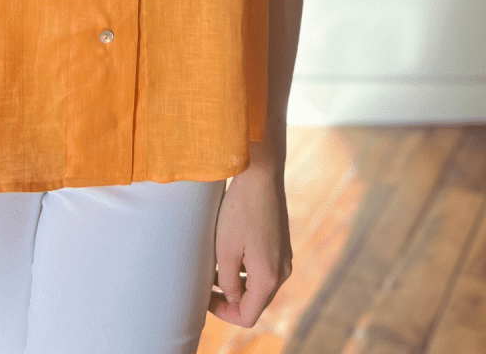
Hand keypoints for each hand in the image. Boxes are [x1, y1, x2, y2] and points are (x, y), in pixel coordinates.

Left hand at [208, 163, 292, 327]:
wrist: (261, 174)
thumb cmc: (240, 209)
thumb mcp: (225, 249)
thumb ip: (227, 281)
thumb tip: (231, 297)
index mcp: (269, 277)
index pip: (247, 315)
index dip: (223, 313)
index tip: (204, 298)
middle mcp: (282, 271)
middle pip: (255, 302)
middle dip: (230, 299)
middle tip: (206, 285)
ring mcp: (284, 257)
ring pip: (259, 286)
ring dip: (237, 283)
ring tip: (214, 268)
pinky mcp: (282, 244)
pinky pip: (264, 269)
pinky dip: (246, 269)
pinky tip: (229, 252)